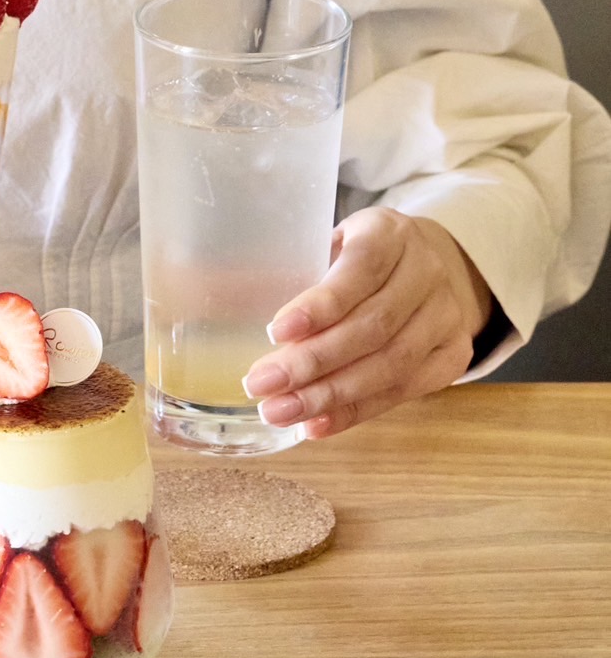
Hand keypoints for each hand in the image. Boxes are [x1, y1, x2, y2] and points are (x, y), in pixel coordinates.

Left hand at [241, 209, 493, 438]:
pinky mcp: (451, 356)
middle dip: (312, 362)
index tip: (275, 331)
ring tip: (279, 411)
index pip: (360, 269)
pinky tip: (316, 425)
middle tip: (261, 384)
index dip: (320, 305)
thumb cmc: (355, 257)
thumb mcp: (325, 243)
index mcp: (389, 232)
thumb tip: (206, 291)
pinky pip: (402, 392)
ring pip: (389, 365)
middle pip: (372, 327)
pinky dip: (356, 412)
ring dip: (329, 395)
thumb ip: (281, 266)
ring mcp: (446, 316)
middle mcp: (426, 272)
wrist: (429, 266)